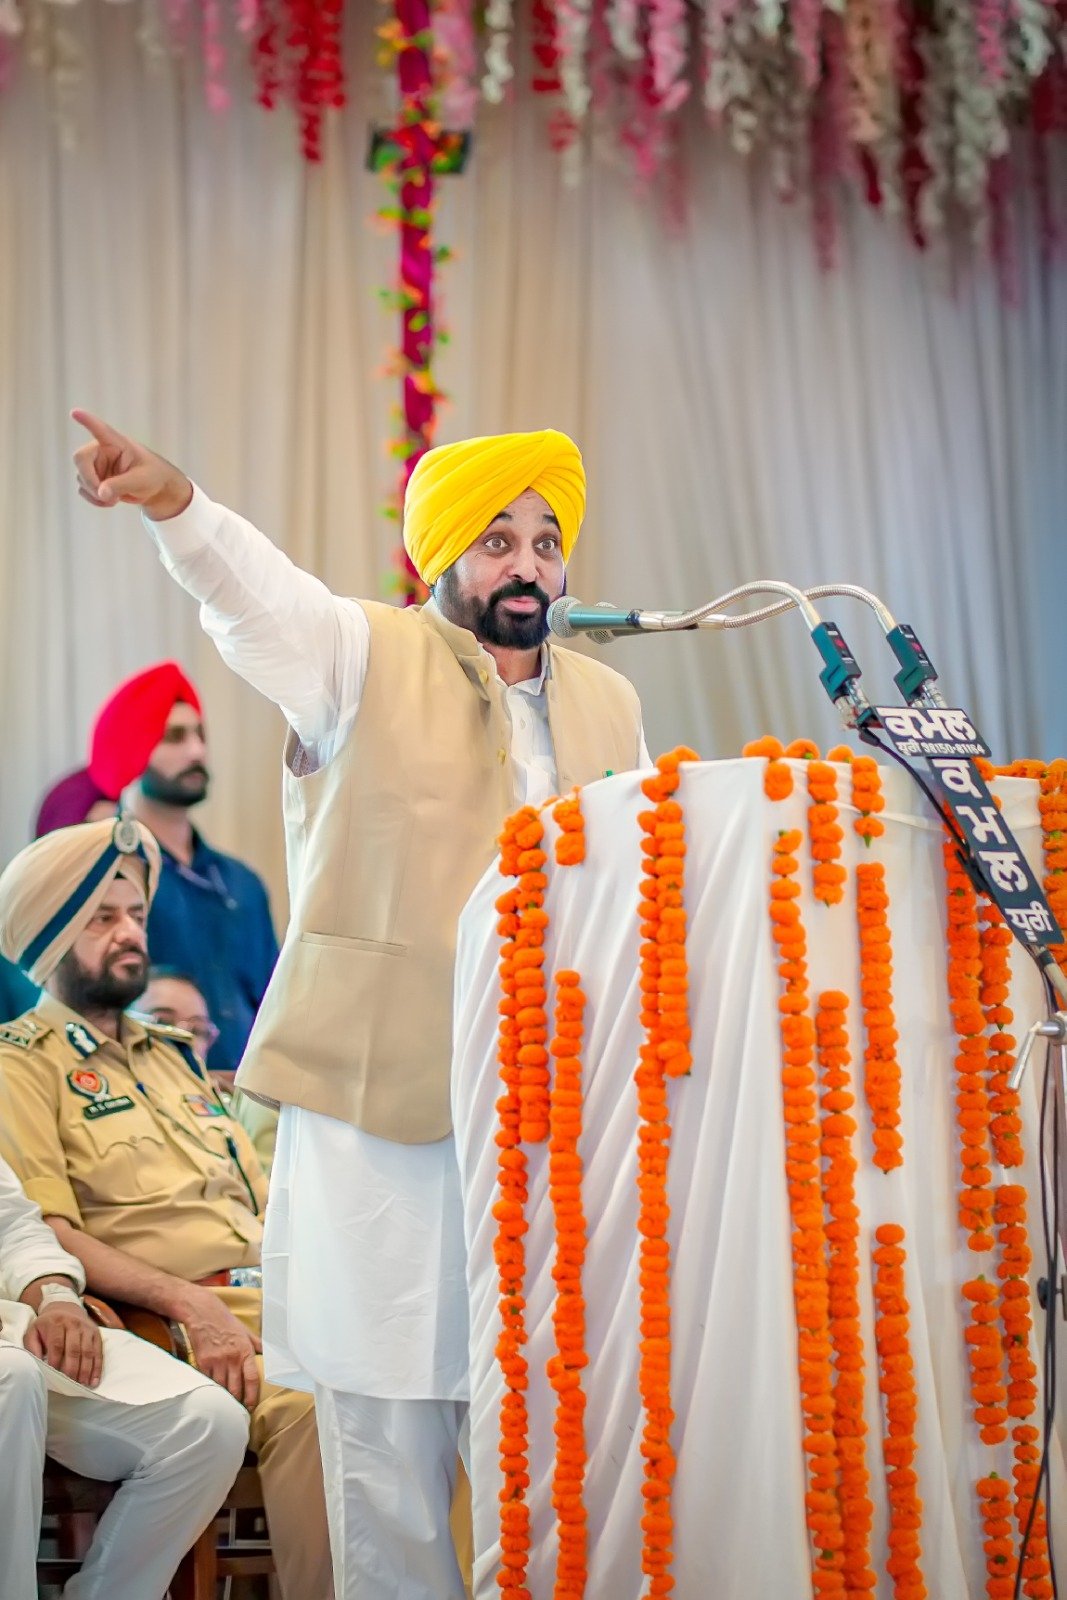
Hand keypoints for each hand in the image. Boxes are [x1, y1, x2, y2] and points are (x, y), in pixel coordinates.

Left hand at [24, 1303, 103, 1387]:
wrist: (64, 1307)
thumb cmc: (46, 1325)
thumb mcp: (33, 1332)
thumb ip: (32, 1347)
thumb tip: (38, 1364)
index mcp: (56, 1323)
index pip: (57, 1345)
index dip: (56, 1362)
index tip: (54, 1376)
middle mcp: (73, 1324)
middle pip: (74, 1349)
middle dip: (73, 1369)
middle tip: (71, 1384)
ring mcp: (86, 1328)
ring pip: (88, 1351)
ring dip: (86, 1370)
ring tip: (83, 1384)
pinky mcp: (96, 1332)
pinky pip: (98, 1351)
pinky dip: (97, 1366)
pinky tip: (94, 1379)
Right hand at [71, 409, 192, 521]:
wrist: (155, 489)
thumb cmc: (153, 476)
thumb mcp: (141, 480)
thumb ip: (120, 485)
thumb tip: (101, 494)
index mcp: (116, 443)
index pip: (100, 430)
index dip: (87, 421)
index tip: (75, 412)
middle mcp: (102, 450)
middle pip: (81, 460)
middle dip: (90, 481)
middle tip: (105, 496)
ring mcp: (96, 465)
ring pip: (81, 478)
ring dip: (94, 493)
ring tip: (114, 499)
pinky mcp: (94, 479)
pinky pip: (84, 490)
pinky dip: (94, 499)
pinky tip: (109, 501)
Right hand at [178, 1287, 261, 1408]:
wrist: (203, 1313)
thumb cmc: (226, 1322)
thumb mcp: (246, 1331)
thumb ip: (258, 1344)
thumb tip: (271, 1353)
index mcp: (245, 1351)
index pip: (251, 1379)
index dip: (252, 1397)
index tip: (250, 1407)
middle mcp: (232, 1358)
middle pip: (235, 1389)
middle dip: (237, 1402)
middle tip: (238, 1412)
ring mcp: (216, 1361)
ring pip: (221, 1388)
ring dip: (224, 1399)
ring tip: (226, 1406)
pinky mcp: (203, 1362)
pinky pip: (208, 1382)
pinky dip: (211, 1390)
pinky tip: (213, 1395)